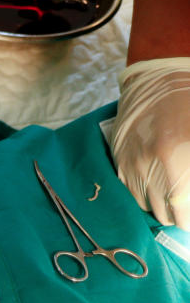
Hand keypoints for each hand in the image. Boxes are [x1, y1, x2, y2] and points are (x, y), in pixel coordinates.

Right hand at [112, 57, 189, 228]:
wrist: (157, 81)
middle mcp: (149, 165)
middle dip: (179, 217)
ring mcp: (131, 166)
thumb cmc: (188, 104)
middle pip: (165, 214)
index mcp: (175, 156)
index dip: (188, 221)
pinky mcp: (119, 164)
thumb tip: (187, 201)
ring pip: (147, 208)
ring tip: (174, 202)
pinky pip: (131, 195)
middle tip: (186, 212)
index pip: (182, 208)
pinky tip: (157, 192)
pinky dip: (146, 199)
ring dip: (162, 210)